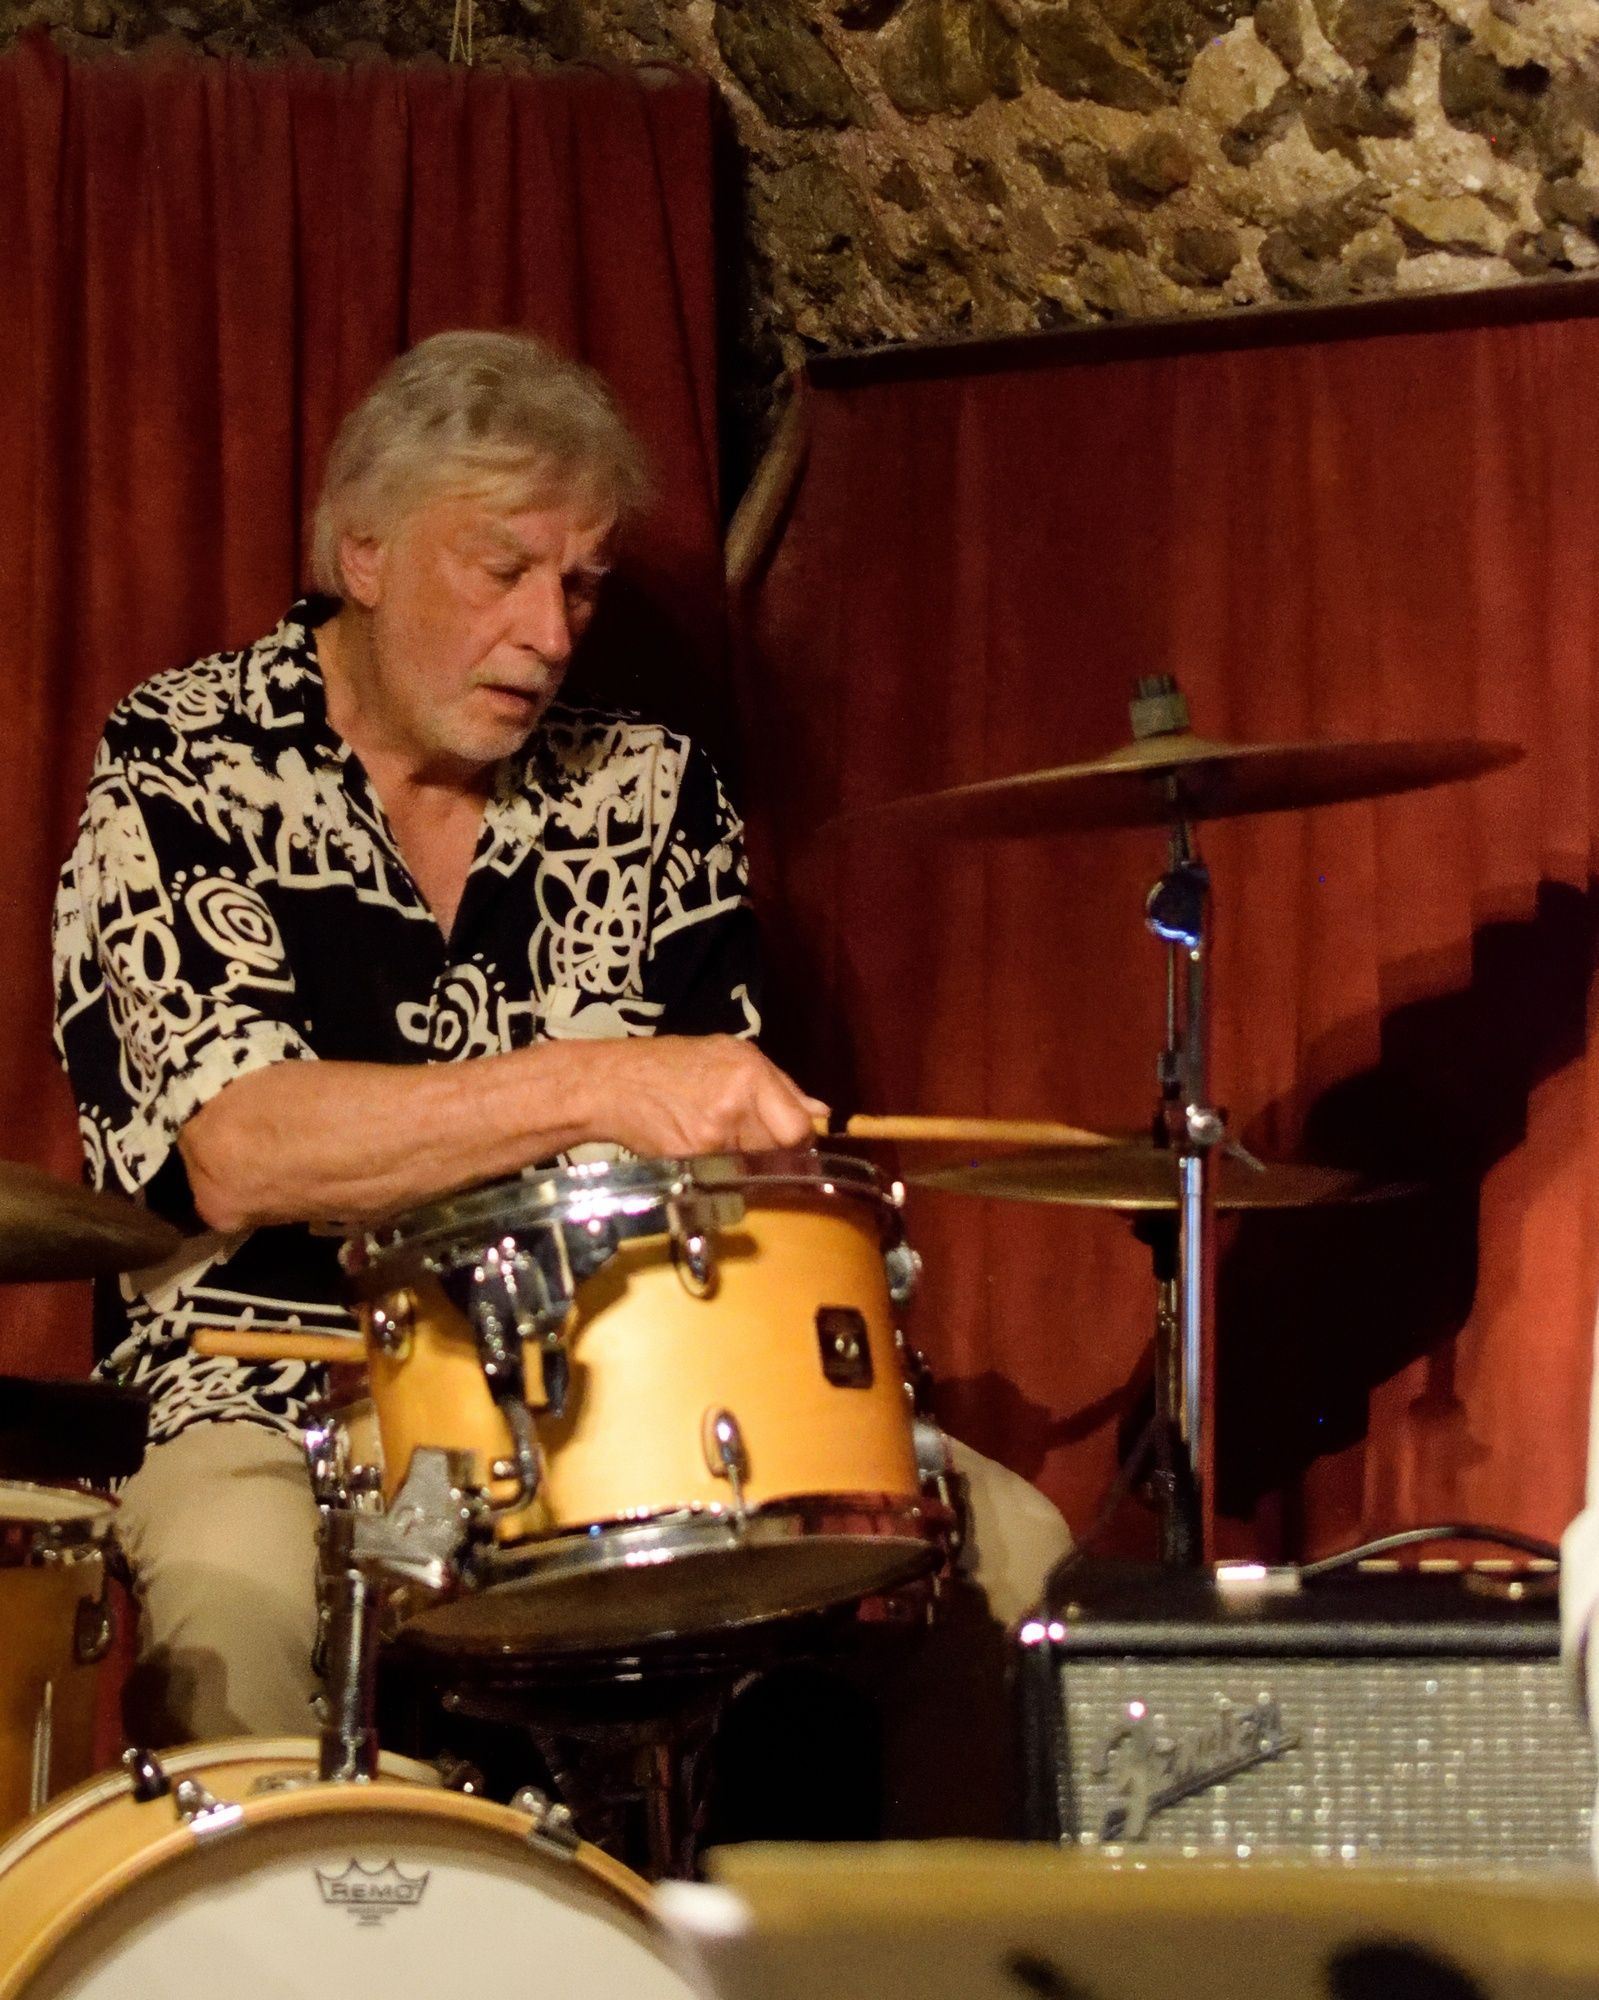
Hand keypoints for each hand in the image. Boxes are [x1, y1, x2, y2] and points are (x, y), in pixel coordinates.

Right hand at [577, 1036, 826, 1156]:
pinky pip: (723, 1178)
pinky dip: (719, 1172)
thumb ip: (780, 1084)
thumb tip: (821, 1113)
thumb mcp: (729, 1054)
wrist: (612, 1084)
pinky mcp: (690, 1163)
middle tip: (751, 1142)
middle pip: (779, 1153)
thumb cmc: (672, 1064)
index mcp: (749, 1076)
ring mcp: (711, 1140)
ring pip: (753, 1170)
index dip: (799, 1140)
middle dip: (773, 1153)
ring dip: (747, 1164)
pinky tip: (700, 1152)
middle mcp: (734, 1107)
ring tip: (719, 1142)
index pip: (798, 1129)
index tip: (792, 1142)